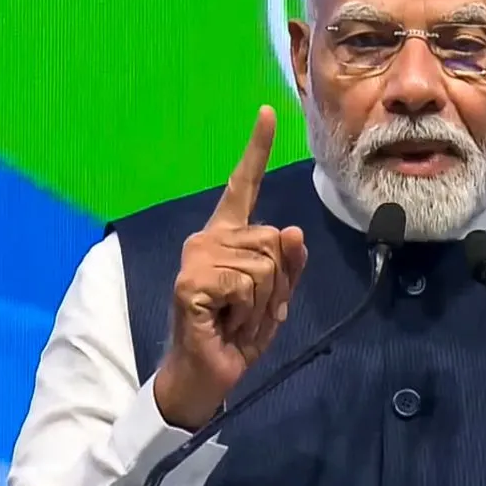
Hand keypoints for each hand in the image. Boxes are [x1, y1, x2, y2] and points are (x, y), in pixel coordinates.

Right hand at [154, 106, 307, 429]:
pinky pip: (247, 284)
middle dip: (277, 284)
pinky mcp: (191, 280)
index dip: (256, 149)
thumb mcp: (275, 298)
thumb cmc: (237, 333)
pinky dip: (246, 311)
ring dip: (262, 302)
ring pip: (265, 264)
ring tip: (236, 317)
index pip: (244, 187)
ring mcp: (196, 257)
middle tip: (248, 310)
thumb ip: (289, 266)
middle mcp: (208, 238)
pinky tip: (224, 321)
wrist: (208, 373)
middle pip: (275, 240)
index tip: (268, 112)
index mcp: (228, 236)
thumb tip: (294, 231)